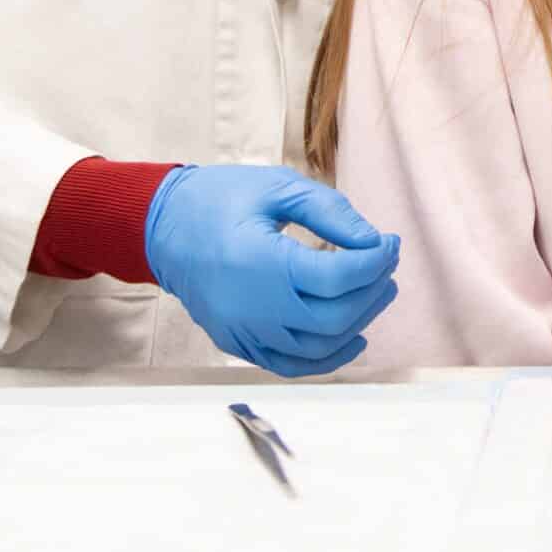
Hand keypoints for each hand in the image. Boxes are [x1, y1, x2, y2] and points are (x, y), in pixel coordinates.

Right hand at [143, 165, 399, 376]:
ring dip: (357, 324)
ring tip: (377, 292)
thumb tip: (374, 240)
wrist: (161, 227)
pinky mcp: (237, 344)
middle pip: (334, 318)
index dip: (375, 262)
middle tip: (387, 265)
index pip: (337, 278)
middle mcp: (253, 308)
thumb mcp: (277, 187)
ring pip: (318, 348)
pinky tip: (353, 338)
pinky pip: (290, 364)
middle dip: (372, 292)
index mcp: (262, 264)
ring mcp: (243, 332)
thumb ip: (329, 212)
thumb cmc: (220, 199)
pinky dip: (326, 358)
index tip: (391, 243)